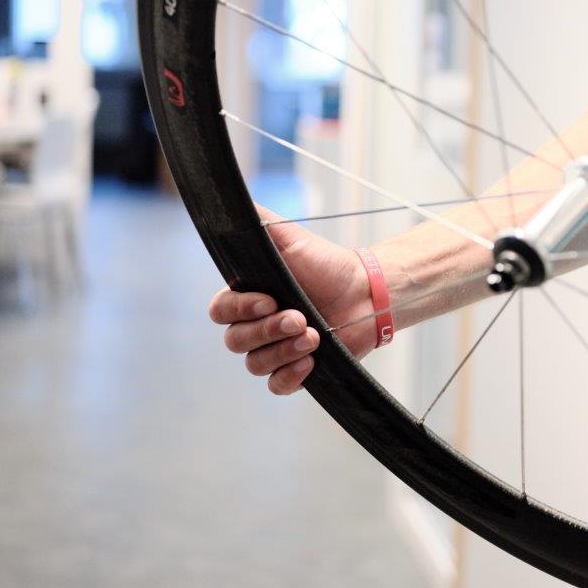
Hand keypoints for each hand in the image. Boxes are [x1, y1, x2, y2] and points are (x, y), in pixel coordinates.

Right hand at [208, 207, 375, 394]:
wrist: (367, 292)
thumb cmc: (327, 264)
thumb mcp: (288, 236)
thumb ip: (255, 221)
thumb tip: (226, 201)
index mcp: (248, 296)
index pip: (220, 311)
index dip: (239, 309)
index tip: (268, 299)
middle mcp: (257, 325)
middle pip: (235, 341)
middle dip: (267, 330)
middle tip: (300, 317)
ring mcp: (276, 349)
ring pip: (256, 363)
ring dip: (283, 351)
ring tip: (314, 336)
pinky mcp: (297, 369)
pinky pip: (276, 385)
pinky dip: (289, 376)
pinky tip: (310, 362)